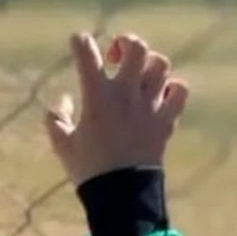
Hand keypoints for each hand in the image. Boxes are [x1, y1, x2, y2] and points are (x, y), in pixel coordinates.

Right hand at [44, 33, 188, 185]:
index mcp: (96, 96)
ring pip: (160, 64)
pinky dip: (172, 88)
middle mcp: (125, 94)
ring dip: (148, 64)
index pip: (87, 54)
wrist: (121, 194)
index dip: (80, 41)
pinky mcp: (166, 120)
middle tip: (116, 57)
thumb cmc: (87, 168)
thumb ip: (56, 117)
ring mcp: (149, 105)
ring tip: (138, 76)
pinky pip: (179, 91)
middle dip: (125, 42)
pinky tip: (159, 95)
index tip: (78, 41)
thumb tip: (64, 100)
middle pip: (136, 47)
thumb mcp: (61, 142)